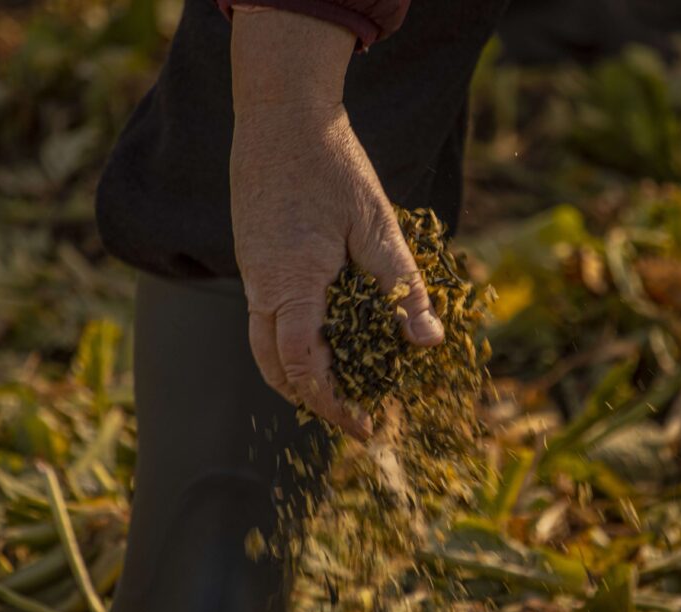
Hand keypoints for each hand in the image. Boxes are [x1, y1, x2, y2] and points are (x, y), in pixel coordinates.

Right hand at [230, 99, 442, 440]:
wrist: (280, 114)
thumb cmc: (332, 165)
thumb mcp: (378, 225)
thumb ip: (401, 287)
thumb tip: (429, 343)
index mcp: (292, 283)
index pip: (302, 368)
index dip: (332, 405)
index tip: (365, 427)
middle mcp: (262, 286)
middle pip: (274, 369)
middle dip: (313, 400)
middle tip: (355, 414)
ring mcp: (251, 273)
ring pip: (263, 346)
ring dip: (298, 375)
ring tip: (342, 385)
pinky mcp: (252, 259)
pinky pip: (265, 318)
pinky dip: (291, 342)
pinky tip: (329, 334)